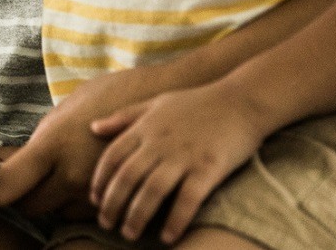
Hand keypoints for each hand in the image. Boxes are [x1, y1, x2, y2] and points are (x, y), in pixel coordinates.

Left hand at [0, 86, 110, 220]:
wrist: (163, 96)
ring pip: (58, 213)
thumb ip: (39, 141)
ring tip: (67, 172)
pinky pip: (85, 214)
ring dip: (56, 200)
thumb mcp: (65, 110)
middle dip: (24, 197)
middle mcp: (72, 174)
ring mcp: (96, 192)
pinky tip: (86, 178)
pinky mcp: (119, 200)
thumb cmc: (109, 94)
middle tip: (26, 182)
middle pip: (30, 207)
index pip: (7, 187)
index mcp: (53, 145)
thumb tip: (6, 162)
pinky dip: (80, 202)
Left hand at [88, 82, 274, 244]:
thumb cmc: (198, 102)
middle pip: (127, 177)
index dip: (100, 181)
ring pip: (152, 190)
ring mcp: (184, 156)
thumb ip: (124, 116)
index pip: (112, 157)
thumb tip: (93, 128)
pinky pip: (188, 199)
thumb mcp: (156, 102)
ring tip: (129, 234)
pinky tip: (167, 237)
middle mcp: (160, 142)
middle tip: (106, 224)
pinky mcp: (209, 168)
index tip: (94, 201)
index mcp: (145, 127)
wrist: (242, 100)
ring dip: (137, 216)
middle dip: (113, 204)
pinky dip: (175, 220)